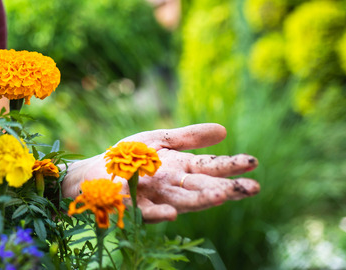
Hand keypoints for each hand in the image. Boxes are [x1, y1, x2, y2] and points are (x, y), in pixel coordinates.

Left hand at [62, 123, 259, 222]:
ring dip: (203, 200)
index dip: (232, 166)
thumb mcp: (160, 141)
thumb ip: (190, 137)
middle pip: (204, 187)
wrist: (92, 173)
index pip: (212, 167)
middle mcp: (172, 185)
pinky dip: (159, 214)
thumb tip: (224, 130)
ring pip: (183, 201)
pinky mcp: (132, 207)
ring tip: (223, 196)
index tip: (253, 162)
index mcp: (181, 167)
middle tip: (254, 188)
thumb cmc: (127, 157)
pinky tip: (171, 213)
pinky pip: (147, 213)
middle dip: (228, 188)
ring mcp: (154, 197)